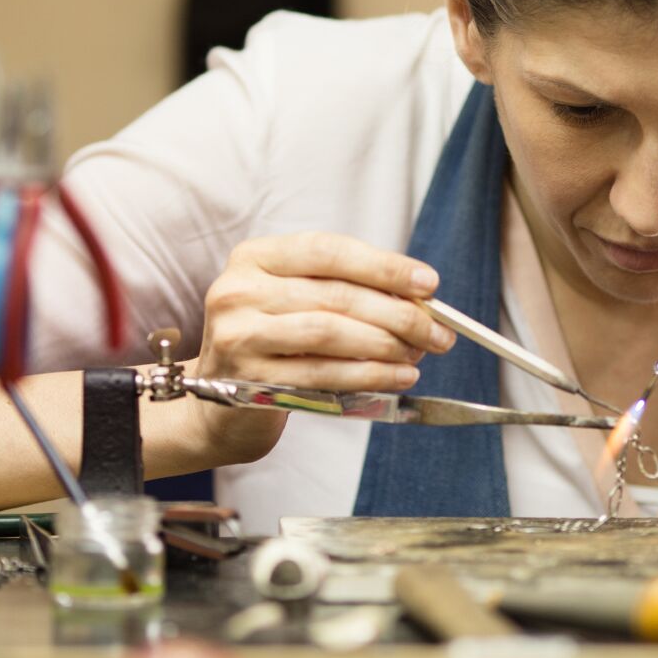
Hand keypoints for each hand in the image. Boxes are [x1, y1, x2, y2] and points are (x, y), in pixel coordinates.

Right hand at [189, 233, 453, 463]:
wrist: (219, 406)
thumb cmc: (273, 344)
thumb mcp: (298, 302)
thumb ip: (347, 290)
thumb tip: (420, 296)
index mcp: (255, 257)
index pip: (328, 251)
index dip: (382, 265)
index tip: (428, 283)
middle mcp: (238, 290)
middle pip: (335, 294)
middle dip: (398, 312)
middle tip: (438, 330)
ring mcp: (238, 335)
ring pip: (329, 332)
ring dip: (386, 344)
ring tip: (419, 354)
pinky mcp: (246, 380)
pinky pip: (322, 374)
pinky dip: (368, 375)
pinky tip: (397, 376)